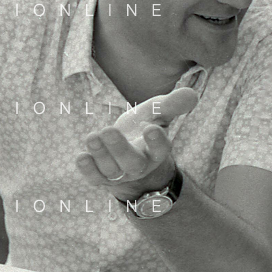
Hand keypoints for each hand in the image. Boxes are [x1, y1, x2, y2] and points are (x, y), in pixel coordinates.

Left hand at [76, 88, 197, 200]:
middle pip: (132, 162)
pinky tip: (81, 156)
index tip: (150, 128)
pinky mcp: (101, 177)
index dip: (157, 141)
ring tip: (92, 137)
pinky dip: (87, 169)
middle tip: (108, 131)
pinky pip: (95, 178)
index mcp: (156, 151)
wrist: (126, 147)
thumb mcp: (156, 113)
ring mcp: (119, 173)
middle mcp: (139, 165)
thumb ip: (171, 104)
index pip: (160, 149)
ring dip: (100, 154)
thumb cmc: (142, 126)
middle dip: (120, 148)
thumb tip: (190, 94)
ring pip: (111, 169)